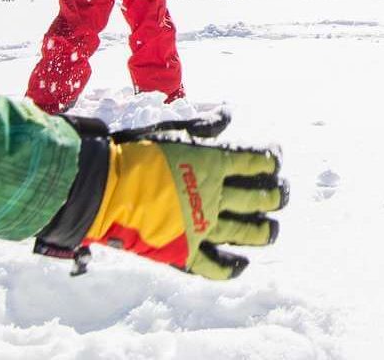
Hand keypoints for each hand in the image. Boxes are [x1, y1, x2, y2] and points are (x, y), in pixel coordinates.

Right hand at [38, 115, 284, 279]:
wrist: (104, 188)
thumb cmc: (134, 153)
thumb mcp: (172, 132)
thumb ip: (203, 127)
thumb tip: (227, 116)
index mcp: (214, 163)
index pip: (256, 161)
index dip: (269, 161)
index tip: (273, 161)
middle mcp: (216, 195)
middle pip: (260, 198)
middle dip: (275, 196)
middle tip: (279, 196)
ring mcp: (204, 225)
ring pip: (247, 232)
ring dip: (264, 231)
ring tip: (270, 230)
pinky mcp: (186, 252)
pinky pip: (217, 266)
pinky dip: (232, 268)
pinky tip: (242, 264)